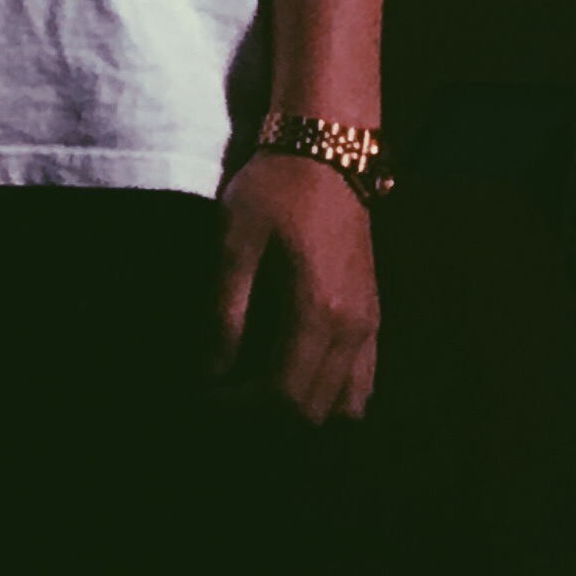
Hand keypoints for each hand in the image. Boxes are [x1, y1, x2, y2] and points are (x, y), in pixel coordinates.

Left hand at [211, 152, 378, 421]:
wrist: (327, 153)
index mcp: (318, 313)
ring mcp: (370, 326)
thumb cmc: (273, 191)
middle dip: (264, 421)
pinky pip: (362, 383)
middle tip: (220, 401)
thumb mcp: (233, 243)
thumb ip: (225, 313)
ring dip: (300, 415)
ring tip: (253, 397)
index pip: (284, 397)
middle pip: (315, 413)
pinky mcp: (373, 317)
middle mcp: (354, 329)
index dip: (239, 412)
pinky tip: (292, 381)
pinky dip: (330, 398)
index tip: (201, 400)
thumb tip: (209, 374)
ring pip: (346, 407)